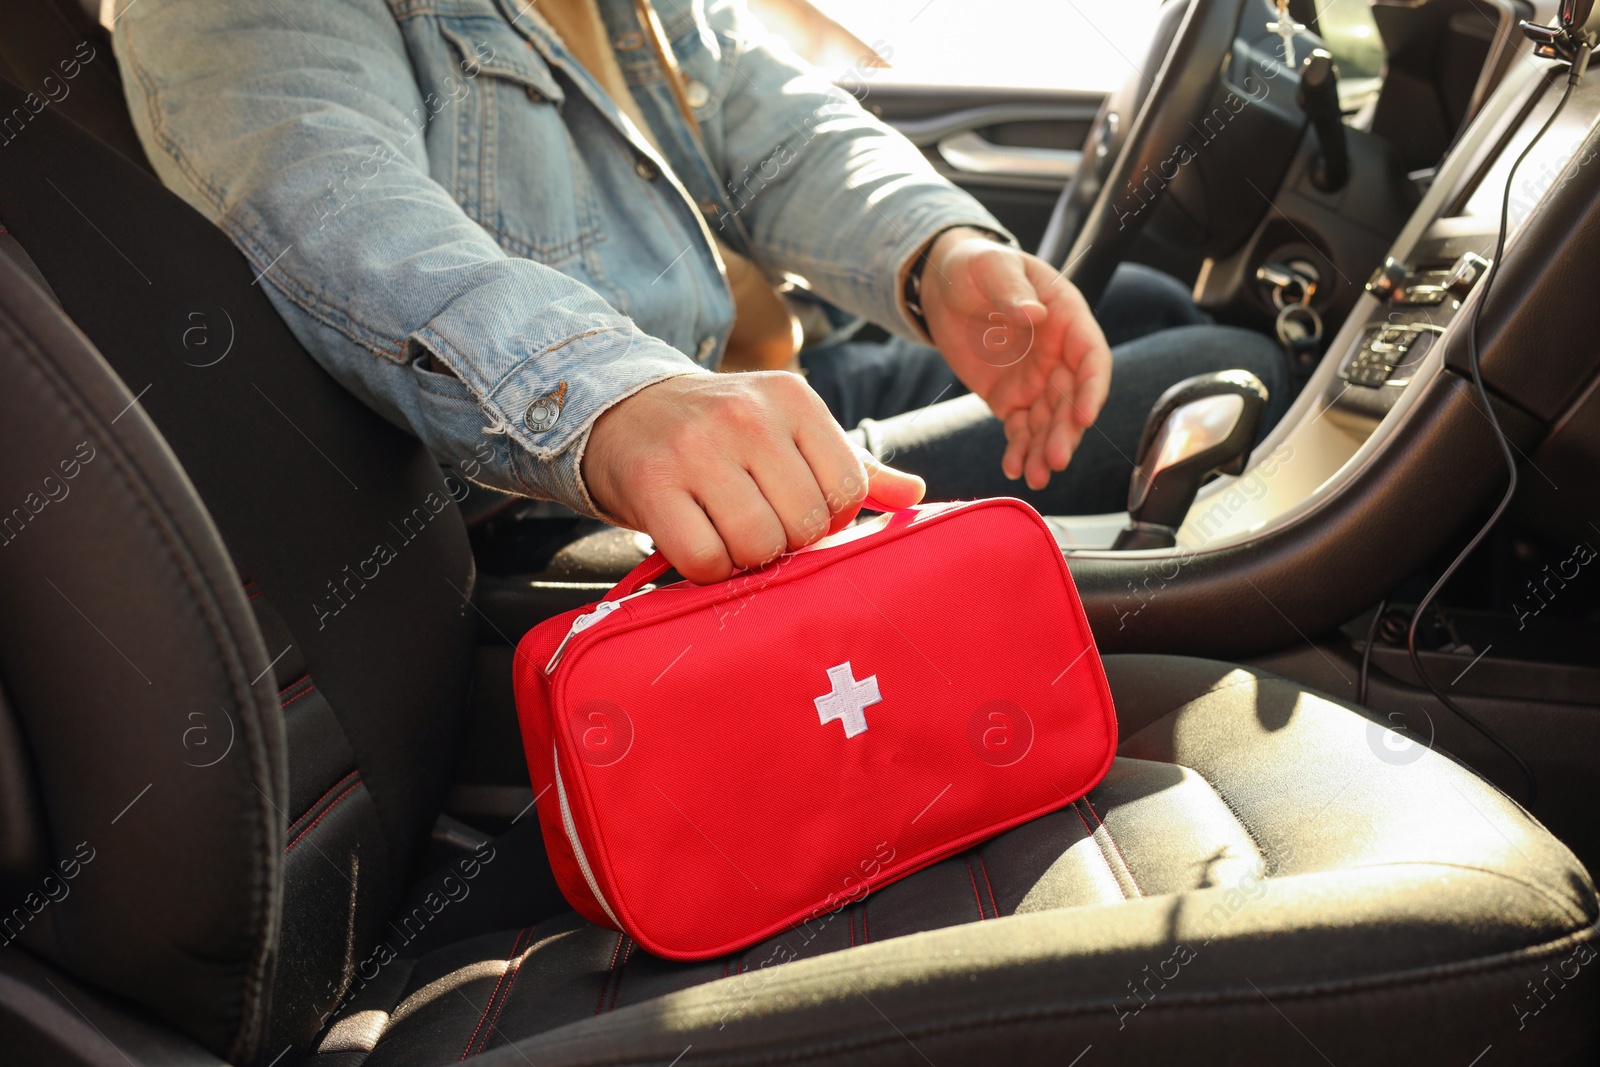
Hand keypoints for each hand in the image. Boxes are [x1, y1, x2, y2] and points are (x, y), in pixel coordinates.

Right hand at [583, 372, 925, 582]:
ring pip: (757, 545)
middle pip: (803, 525)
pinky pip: (705, 559)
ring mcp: (698, 448)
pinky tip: (696, 541)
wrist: (624, 411)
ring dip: (744, 558)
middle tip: (755, 524)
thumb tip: (915, 496)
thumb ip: (852, 466)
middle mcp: (748, 416)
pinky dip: (706, 568)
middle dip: (784, 542)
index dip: (825, 519)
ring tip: (725, 531)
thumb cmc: (721, 433)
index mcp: (794, 399)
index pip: (844, 490)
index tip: (792, 509)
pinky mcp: (653, 484)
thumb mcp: (788, 431)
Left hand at [918, 228, 1111, 489]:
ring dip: (1045, 450)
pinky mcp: (1011, 398)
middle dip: (1066, 432)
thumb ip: (1012, 288)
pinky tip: (1013, 469)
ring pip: (1049, 422)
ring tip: (1035, 477)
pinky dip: (1019, 450)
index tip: (1085, 416)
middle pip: (1072, 400)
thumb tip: (1034, 313)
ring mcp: (1036, 380)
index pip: (1091, 358)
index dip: (1093, 389)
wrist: (944, 286)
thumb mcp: (991, 266)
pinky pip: (1021, 429)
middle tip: (1054, 460)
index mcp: (1066, 317)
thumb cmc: (975, 266)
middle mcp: (1058, 354)